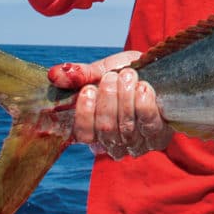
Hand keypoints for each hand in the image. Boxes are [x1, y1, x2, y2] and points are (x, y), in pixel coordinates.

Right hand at [48, 51, 172, 158]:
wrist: (160, 71)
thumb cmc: (126, 74)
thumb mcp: (102, 70)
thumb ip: (80, 75)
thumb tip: (54, 74)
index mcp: (93, 130)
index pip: (82, 134)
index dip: (84, 114)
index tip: (88, 90)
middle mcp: (113, 143)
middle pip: (105, 130)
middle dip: (108, 100)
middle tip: (111, 77)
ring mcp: (136, 143)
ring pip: (126, 127)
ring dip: (125, 98)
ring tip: (127, 76)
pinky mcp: (157, 137)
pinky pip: (149, 125)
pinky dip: (144, 105)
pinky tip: (143, 88)